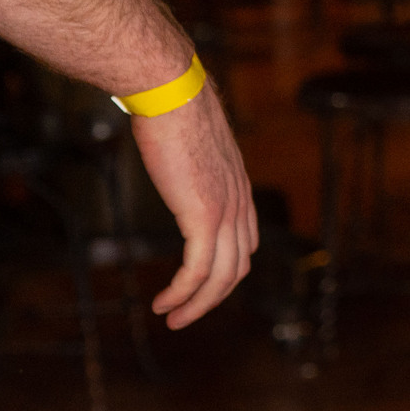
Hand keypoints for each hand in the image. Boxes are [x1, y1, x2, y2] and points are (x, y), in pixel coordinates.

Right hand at [133, 89, 257, 328]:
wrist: (171, 91)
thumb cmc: (172, 108)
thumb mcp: (190, 141)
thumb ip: (190, 158)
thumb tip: (170, 150)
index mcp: (239, 186)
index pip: (245, 242)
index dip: (225, 269)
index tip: (200, 285)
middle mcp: (240, 201)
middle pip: (237, 266)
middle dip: (212, 297)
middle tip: (185, 314)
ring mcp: (227, 210)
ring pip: (221, 276)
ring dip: (197, 304)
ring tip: (172, 318)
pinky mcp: (205, 215)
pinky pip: (198, 269)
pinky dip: (183, 293)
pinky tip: (164, 302)